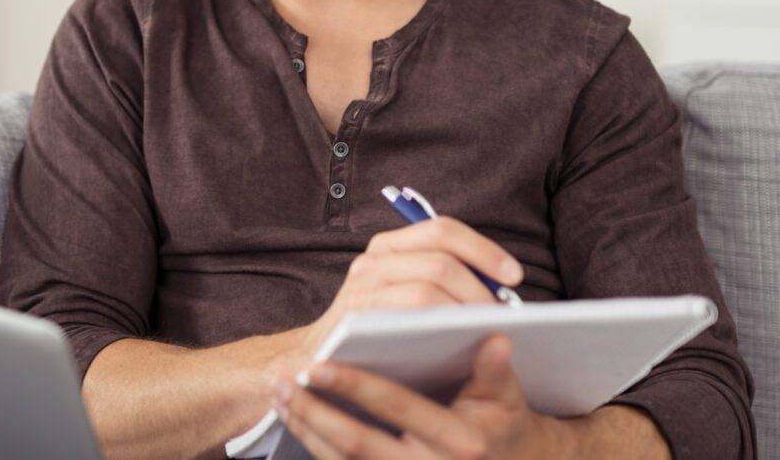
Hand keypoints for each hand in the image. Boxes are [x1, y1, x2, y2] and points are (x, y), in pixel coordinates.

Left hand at [272, 333, 567, 458]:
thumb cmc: (502, 421)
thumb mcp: (508, 397)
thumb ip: (496, 369)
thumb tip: (496, 338)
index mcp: (460, 443)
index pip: (398, 409)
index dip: (355, 387)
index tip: (317, 365)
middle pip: (358, 445)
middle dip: (313, 413)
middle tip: (280, 380)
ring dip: (305, 427)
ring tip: (276, 392)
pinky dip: (313, 442)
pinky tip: (292, 415)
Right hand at [296, 216, 523, 360]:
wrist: (319, 360)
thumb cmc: (381, 331)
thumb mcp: (407, 294)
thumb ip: (443, 280)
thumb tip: (503, 286)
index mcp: (389, 246)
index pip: (442, 230)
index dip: (483, 249)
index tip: (515, 276)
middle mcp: (372, 261)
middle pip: (441, 261)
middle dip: (480, 290)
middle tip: (501, 318)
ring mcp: (360, 290)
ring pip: (427, 290)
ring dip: (463, 312)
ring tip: (483, 333)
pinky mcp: (355, 321)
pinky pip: (406, 320)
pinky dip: (438, 330)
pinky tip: (456, 346)